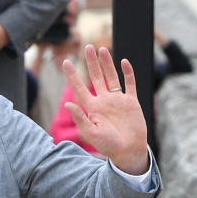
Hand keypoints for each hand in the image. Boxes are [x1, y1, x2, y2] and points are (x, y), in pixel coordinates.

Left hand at [62, 45, 148, 175]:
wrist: (128, 151)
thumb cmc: (107, 145)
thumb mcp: (90, 133)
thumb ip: (80, 118)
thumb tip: (68, 104)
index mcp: (91, 108)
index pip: (80, 88)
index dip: (73, 75)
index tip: (65, 62)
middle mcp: (103, 101)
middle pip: (95, 77)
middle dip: (91, 62)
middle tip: (87, 46)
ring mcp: (117, 100)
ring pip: (111, 77)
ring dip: (107, 64)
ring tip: (102, 50)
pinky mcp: (131, 101)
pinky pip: (129, 84)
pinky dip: (128, 73)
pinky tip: (123, 62)